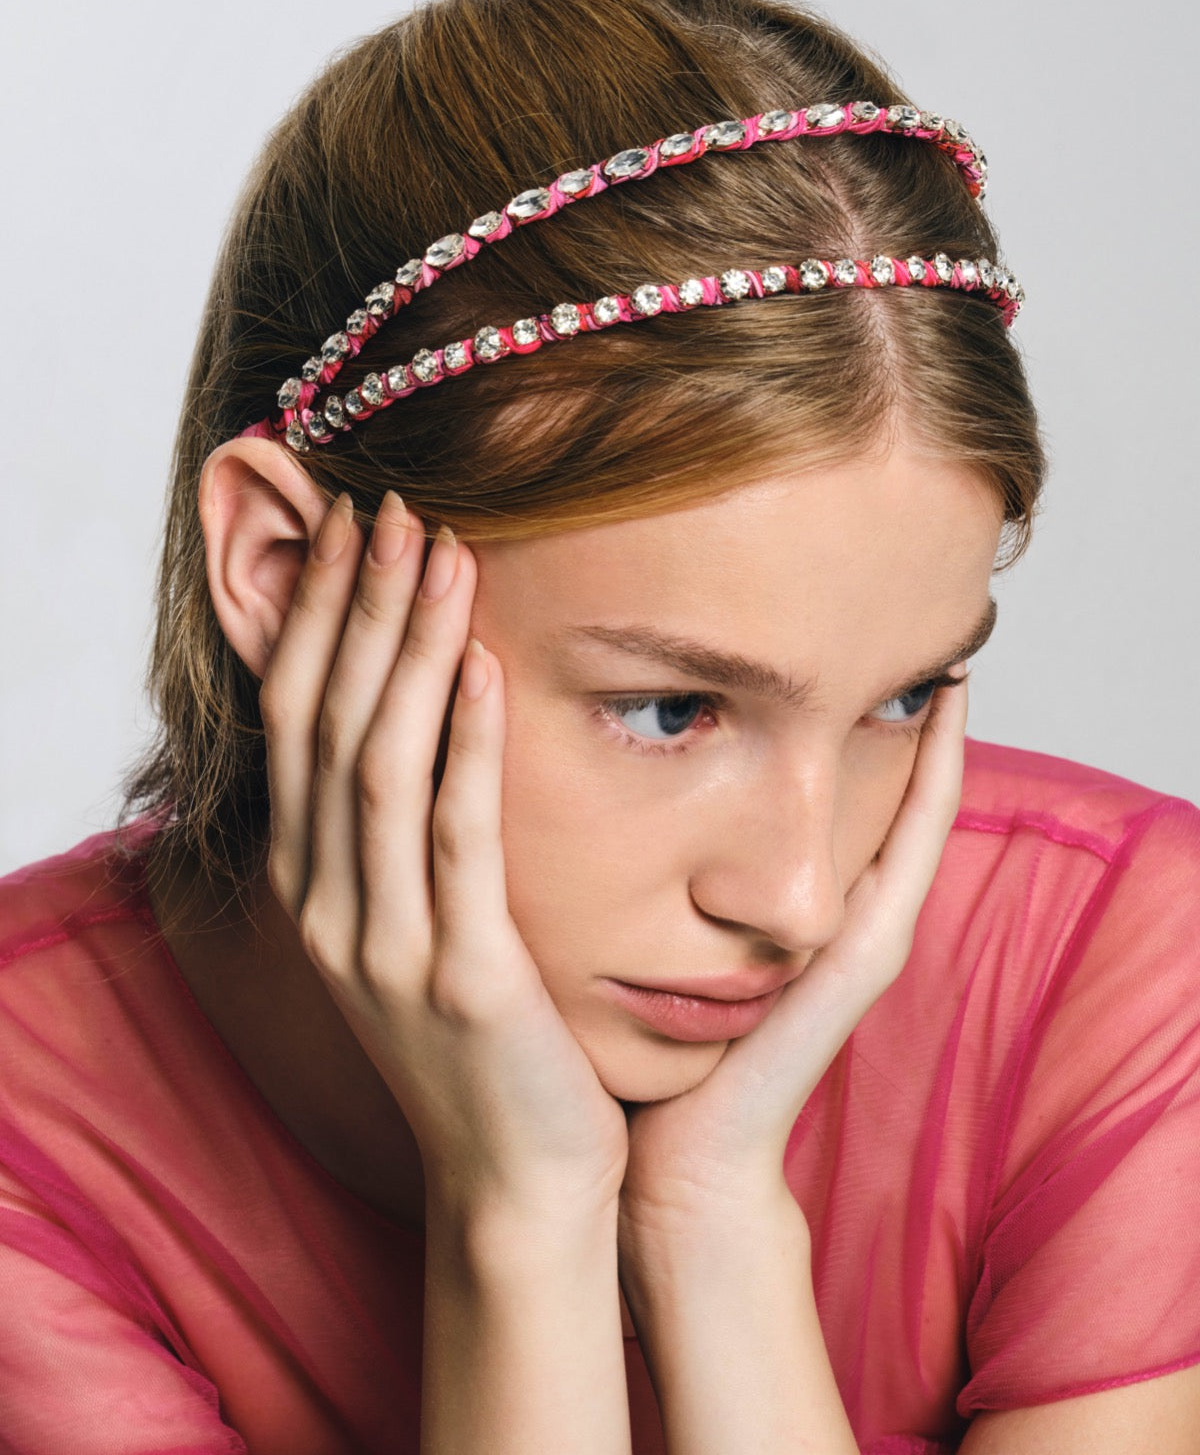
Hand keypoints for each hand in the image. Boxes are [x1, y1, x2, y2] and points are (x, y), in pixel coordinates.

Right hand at [259, 490, 628, 1226]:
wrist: (516, 1178)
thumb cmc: (482, 1039)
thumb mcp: (414, 923)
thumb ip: (399, 830)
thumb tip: (422, 709)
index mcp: (311, 885)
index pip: (297, 722)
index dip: (318, 619)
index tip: (353, 527)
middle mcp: (327, 906)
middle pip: (327, 722)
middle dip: (356, 606)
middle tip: (393, 504)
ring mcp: (384, 945)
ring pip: (379, 764)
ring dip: (408, 648)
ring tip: (440, 551)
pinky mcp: (460, 976)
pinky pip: (457, 838)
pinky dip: (467, 745)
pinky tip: (488, 665)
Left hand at [616, 672, 970, 1242]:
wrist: (667, 1159)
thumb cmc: (640, 1046)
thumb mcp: (630, 929)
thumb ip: (623, 865)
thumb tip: (560, 772)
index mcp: (780, 900)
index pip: (820, 782)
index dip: (830, 704)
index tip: (822, 621)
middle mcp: (832, 907)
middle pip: (876, 784)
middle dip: (889, 702)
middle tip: (901, 601)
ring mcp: (860, 931)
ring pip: (916, 802)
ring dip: (933, 725)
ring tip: (947, 636)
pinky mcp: (865, 958)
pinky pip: (914, 850)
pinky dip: (936, 781)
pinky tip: (942, 711)